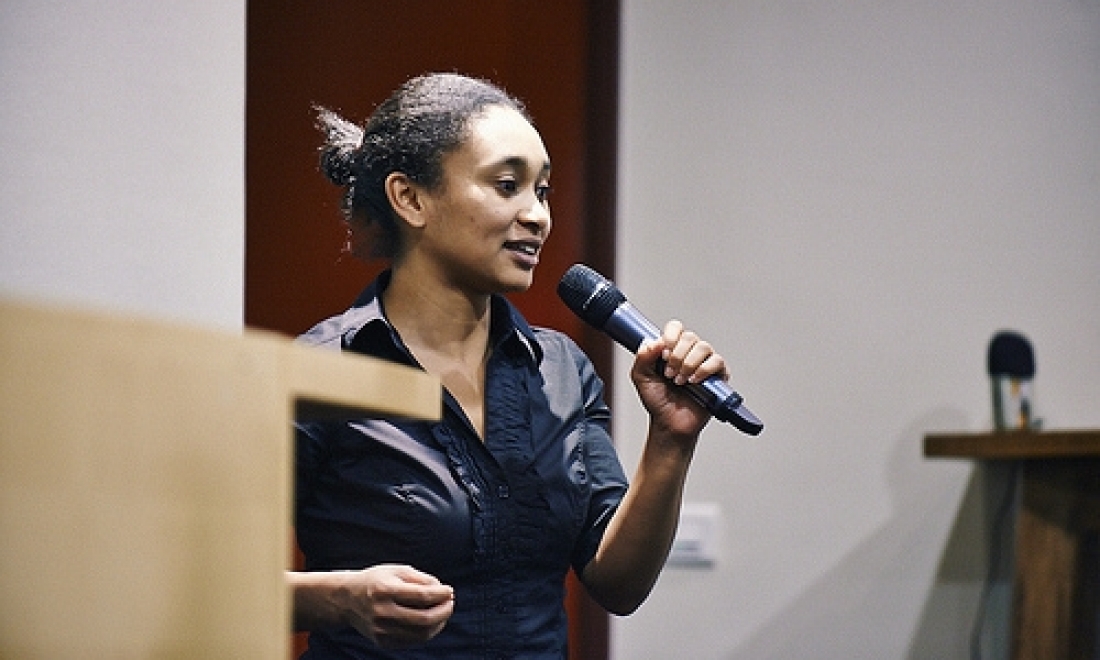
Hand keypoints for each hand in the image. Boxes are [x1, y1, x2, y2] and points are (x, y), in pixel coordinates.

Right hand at [340, 564, 454, 648]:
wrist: (347, 599)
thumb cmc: (377, 581)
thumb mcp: (397, 571)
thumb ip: (421, 579)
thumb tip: (444, 592)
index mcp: (385, 590)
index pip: (422, 595)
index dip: (441, 594)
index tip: (450, 590)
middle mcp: (382, 612)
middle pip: (424, 619)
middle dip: (444, 612)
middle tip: (451, 603)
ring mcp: (381, 630)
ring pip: (421, 634)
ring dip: (438, 624)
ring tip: (443, 613)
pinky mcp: (382, 642)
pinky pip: (412, 641)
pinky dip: (426, 632)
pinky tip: (430, 622)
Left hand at [631, 319, 728, 438]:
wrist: (669, 423)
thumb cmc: (658, 401)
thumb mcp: (641, 377)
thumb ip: (643, 357)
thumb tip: (654, 341)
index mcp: (672, 349)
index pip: (675, 328)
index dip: (670, 337)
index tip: (663, 354)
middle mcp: (690, 352)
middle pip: (690, 336)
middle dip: (677, 356)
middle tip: (669, 374)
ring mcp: (705, 363)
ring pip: (703, 347)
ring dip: (688, 364)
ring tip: (680, 381)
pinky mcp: (718, 375)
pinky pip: (717, 361)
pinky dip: (703, 370)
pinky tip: (693, 381)